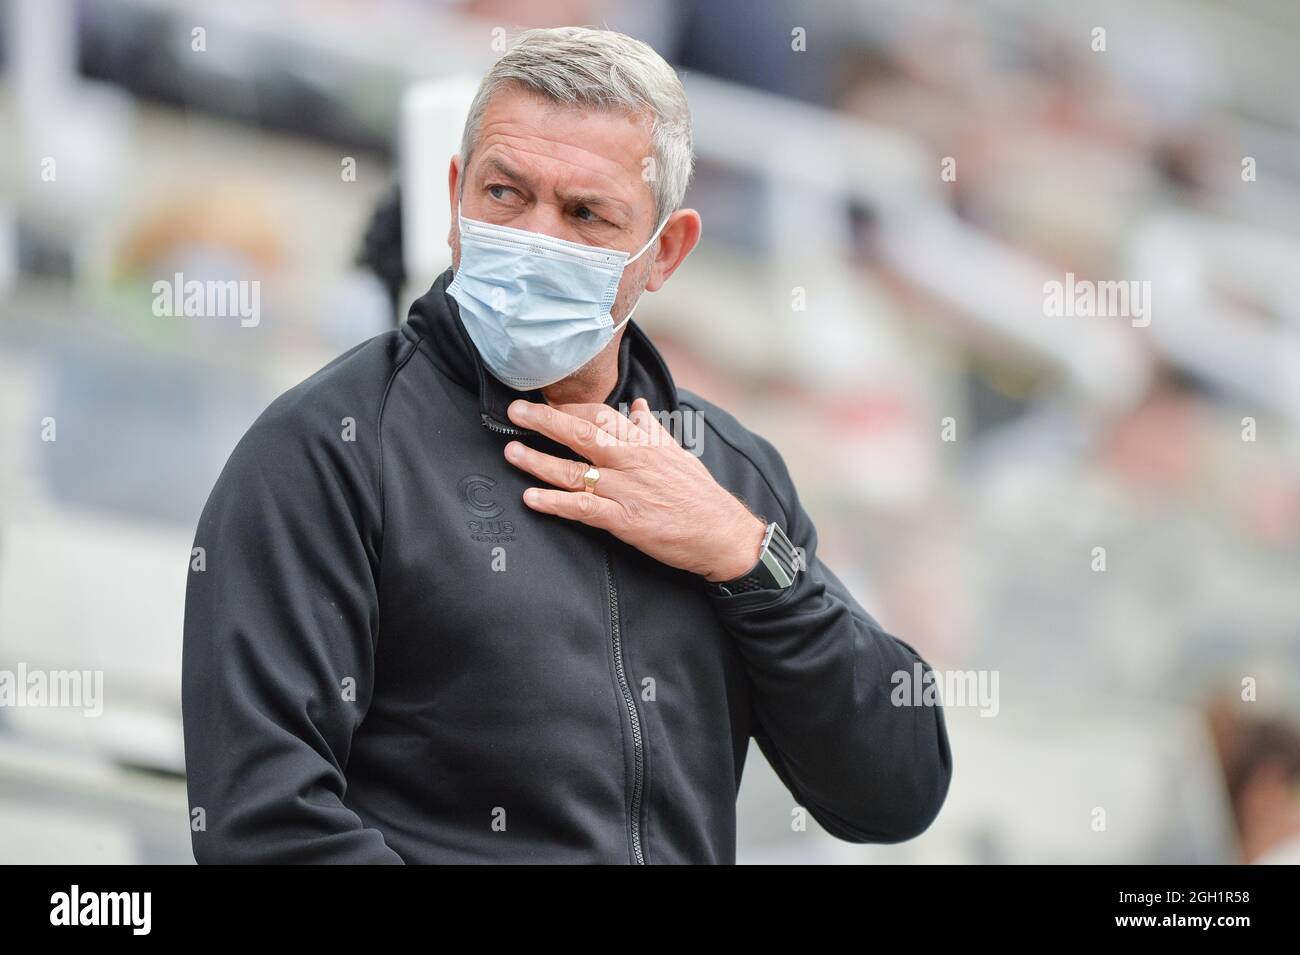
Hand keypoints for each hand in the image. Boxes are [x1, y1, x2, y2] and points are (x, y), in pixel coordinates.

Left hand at [504, 398, 765, 581]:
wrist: (721, 534)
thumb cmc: (700, 496)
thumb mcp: (678, 454)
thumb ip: (652, 430)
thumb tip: (637, 406)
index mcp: (645, 443)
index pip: (602, 415)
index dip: (570, 407)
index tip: (545, 400)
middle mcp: (632, 461)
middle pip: (581, 434)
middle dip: (544, 421)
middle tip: (515, 411)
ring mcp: (626, 490)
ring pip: (574, 471)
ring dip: (538, 461)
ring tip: (511, 452)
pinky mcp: (624, 520)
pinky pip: (582, 509)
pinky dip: (554, 503)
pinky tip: (531, 498)